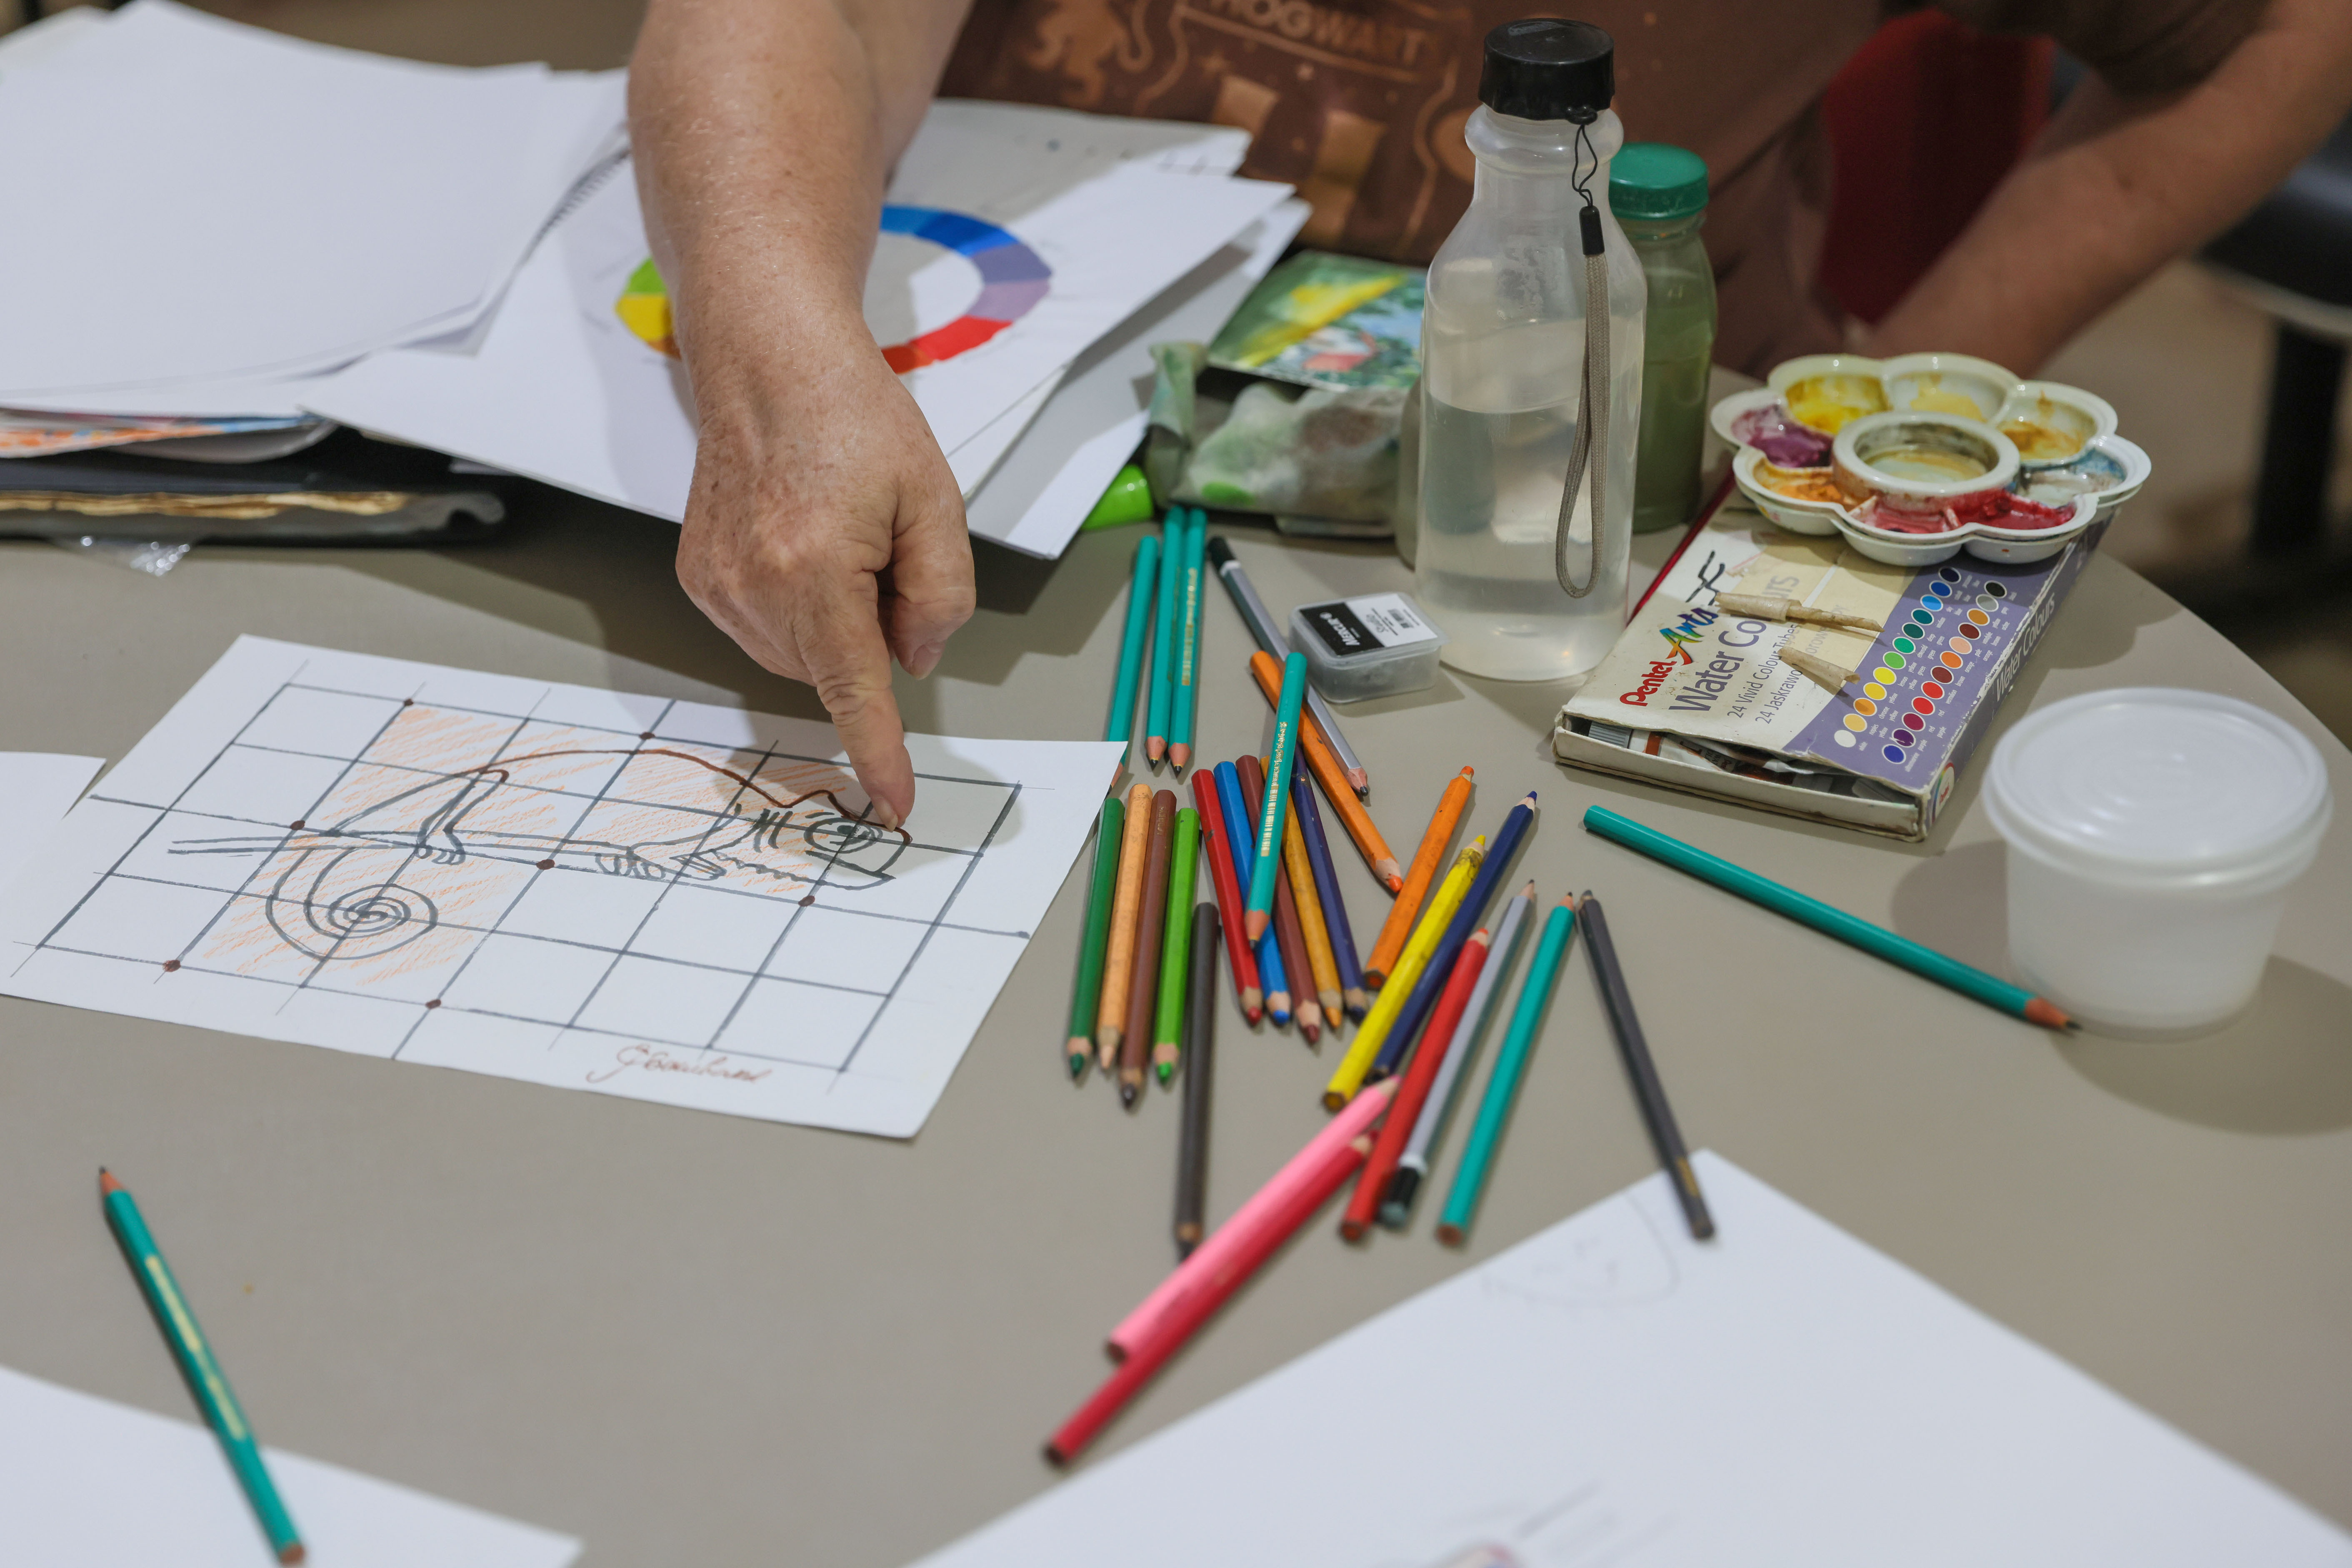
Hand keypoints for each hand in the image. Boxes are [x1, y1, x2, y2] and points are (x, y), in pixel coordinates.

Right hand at [675, 321, 973, 828]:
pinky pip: (764, 629)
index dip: (876, 753)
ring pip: (798, 656)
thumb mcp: (933, 498)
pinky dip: (796, 607)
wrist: (767, 359)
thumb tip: (913, 660)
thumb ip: (941, 592)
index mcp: (816, 570)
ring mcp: (716, 584)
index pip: (855, 691)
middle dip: (869, 635)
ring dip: (831, 622)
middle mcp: (753, 586)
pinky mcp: (698, 576)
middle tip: (880, 553)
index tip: (891, 804)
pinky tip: (802, 543)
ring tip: (836, 536)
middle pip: (834, 669)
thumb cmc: (851, 416)